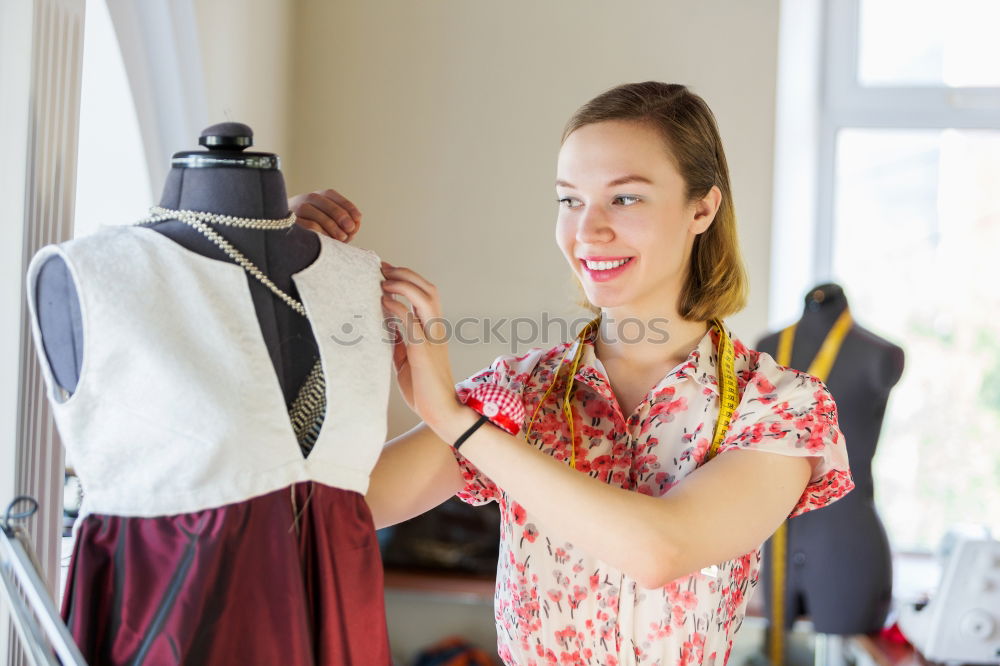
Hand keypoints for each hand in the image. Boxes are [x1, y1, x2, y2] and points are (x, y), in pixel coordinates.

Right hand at [288, 188, 361, 241]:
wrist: (288, 241)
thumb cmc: (318, 235)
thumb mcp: (333, 228)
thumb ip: (346, 225)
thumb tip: (355, 225)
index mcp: (316, 197)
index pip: (331, 195)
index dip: (346, 206)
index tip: (358, 218)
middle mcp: (304, 200)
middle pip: (322, 201)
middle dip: (340, 214)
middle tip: (351, 228)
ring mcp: (294, 210)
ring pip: (312, 211)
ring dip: (331, 225)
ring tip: (342, 238)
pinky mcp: (288, 223)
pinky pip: (304, 225)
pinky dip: (319, 233)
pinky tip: (328, 241)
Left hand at [380, 262, 457, 432]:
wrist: (442, 413)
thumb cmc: (424, 389)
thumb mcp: (407, 359)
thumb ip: (400, 340)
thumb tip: (385, 322)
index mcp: (433, 331)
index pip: (426, 295)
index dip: (407, 279)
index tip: (386, 270)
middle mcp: (436, 331)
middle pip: (428, 290)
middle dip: (406, 274)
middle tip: (382, 268)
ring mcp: (432, 340)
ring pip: (426, 299)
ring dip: (404, 285)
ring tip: (384, 280)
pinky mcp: (423, 352)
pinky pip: (411, 323)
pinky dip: (398, 308)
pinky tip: (384, 300)